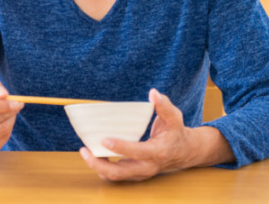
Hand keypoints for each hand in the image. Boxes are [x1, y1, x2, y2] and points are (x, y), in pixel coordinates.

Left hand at [79, 89, 233, 181]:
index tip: (104, 139)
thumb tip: (154, 93)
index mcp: (157, 152)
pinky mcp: (134, 174)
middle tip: (85, 150)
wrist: (183, 152)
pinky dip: (102, 167)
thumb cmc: (176, 132)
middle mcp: (147, 167)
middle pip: (120, 173)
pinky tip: (94, 154)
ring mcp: (139, 173)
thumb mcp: (175, 118)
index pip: (137, 152)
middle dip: (99, 164)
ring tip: (85, 152)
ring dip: (98, 166)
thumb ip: (164, 105)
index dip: (120, 147)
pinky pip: (115, 175)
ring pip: (115, 176)